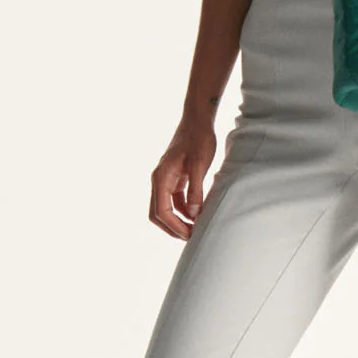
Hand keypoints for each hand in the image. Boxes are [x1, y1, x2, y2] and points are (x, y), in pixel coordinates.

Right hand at [150, 116, 218, 239]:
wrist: (197, 120)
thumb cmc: (198, 139)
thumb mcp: (199, 165)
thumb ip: (195, 190)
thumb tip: (194, 214)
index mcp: (161, 178)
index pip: (161, 211)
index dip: (175, 226)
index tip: (190, 235)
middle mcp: (159, 180)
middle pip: (157, 213)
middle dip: (172, 228)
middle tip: (191, 237)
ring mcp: (165, 179)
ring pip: (165, 208)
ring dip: (178, 220)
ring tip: (196, 228)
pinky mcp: (174, 178)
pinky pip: (174, 200)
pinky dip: (184, 210)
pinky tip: (198, 213)